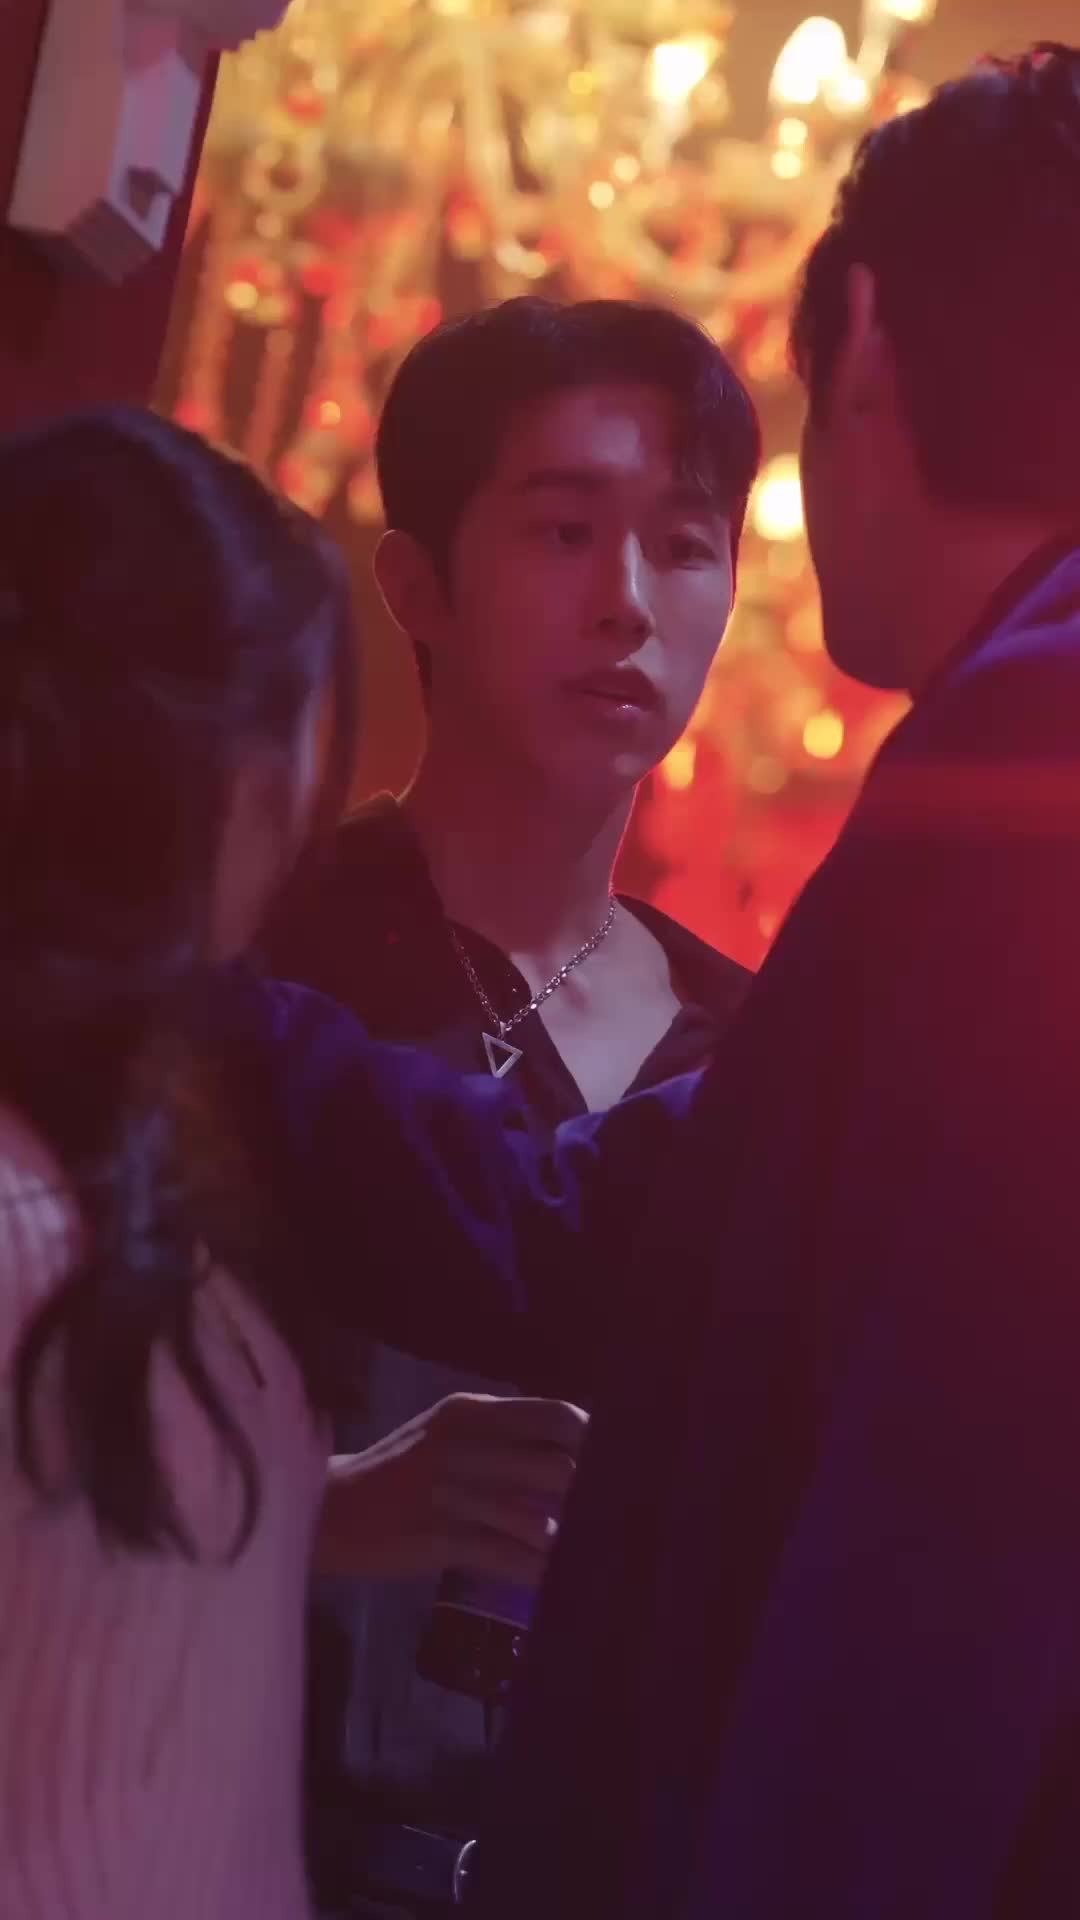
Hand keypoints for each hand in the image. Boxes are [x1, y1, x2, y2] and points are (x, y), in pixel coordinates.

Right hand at [314, 1392, 587, 1585]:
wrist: (328, 1509)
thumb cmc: (396, 1473)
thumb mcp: (448, 1435)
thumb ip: (502, 1440)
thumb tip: (570, 1459)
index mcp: (472, 1412)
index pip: (557, 1416)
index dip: (595, 1444)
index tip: (617, 1468)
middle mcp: (467, 1444)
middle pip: (558, 1468)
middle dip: (590, 1499)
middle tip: (611, 1521)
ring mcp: (452, 1491)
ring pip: (538, 1518)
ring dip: (567, 1542)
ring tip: (589, 1557)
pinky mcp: (439, 1537)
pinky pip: (507, 1557)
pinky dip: (537, 1573)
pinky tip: (553, 1582)